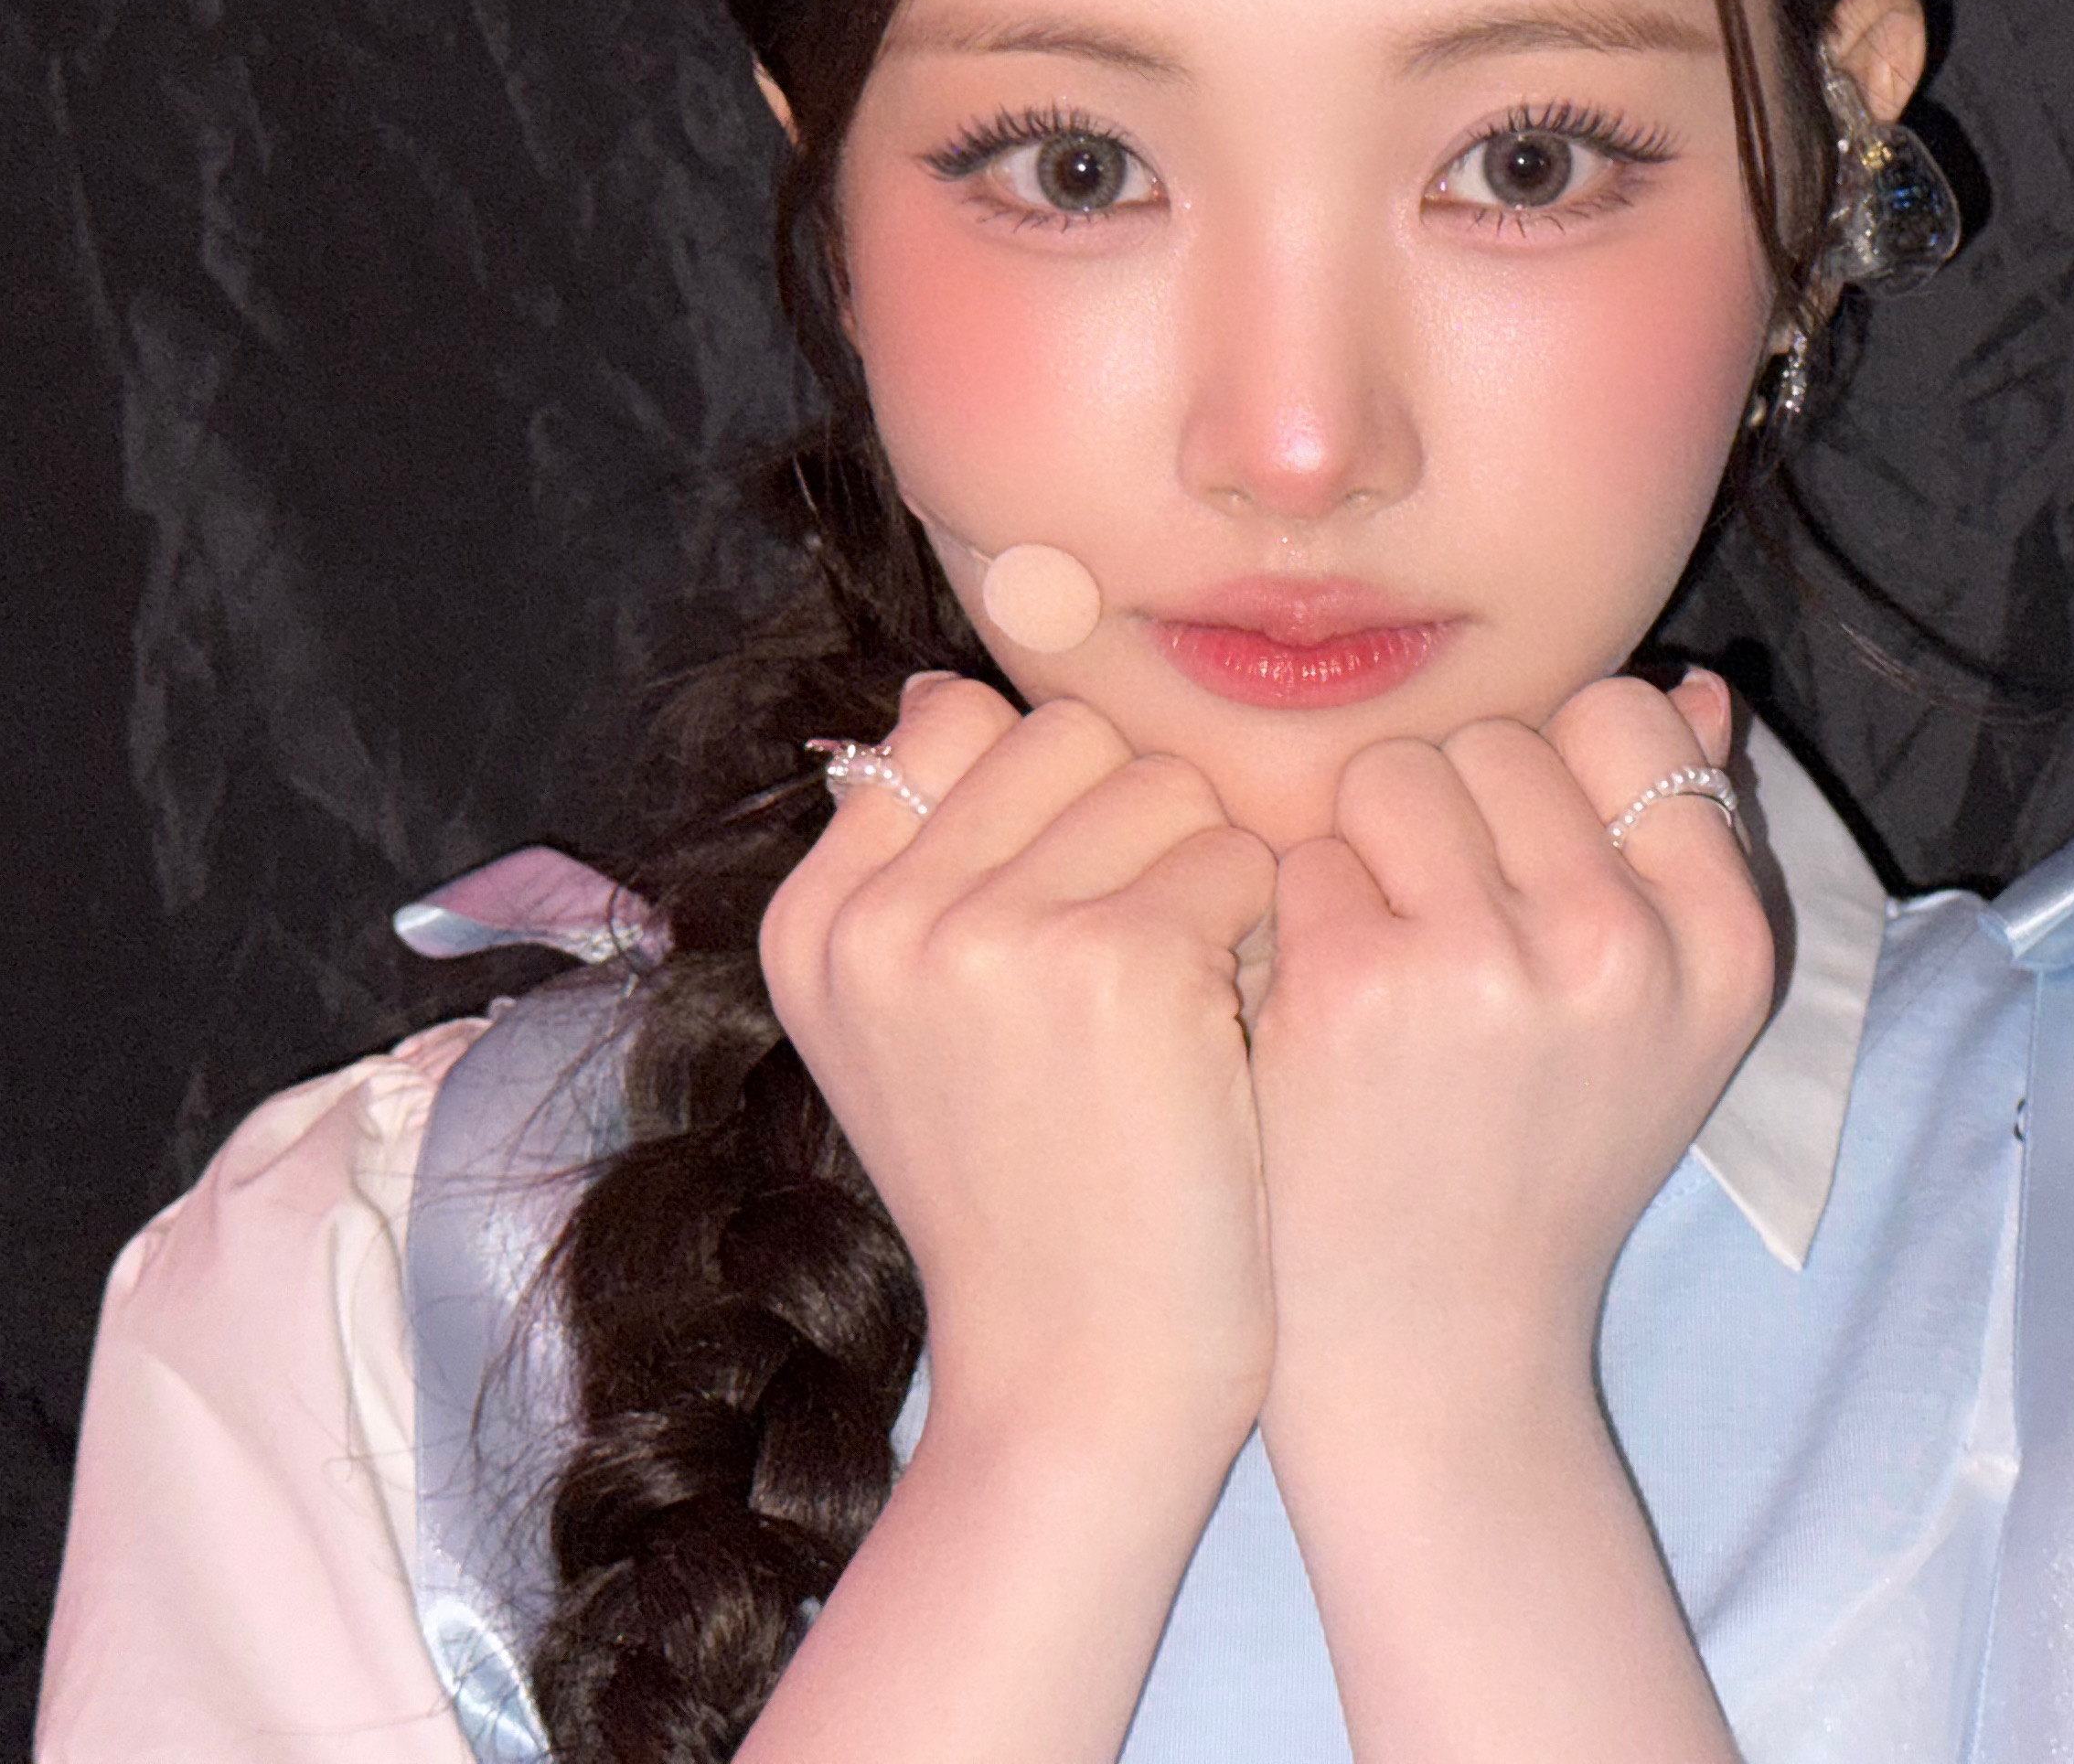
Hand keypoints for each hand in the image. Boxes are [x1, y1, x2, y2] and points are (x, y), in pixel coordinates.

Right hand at [759, 674, 1280, 1463]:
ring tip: (1176, 1018)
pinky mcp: (1117, 961)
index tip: (1064, 926)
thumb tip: (938, 693)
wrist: (1080, 1380)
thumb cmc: (1032, 1198)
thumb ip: (918, 867)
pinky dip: (1260, 937)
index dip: (1050, 806)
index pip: (952, 721)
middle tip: (1135, 979)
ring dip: (1205, 880)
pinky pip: (1241, 857)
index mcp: (813, 923)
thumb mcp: (911, 1030)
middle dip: (1131, 830)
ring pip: (1166, 785)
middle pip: (1068, 736)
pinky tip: (1223, 1043)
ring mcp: (990, 934)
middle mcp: (880, 917)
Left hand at [1246, 670, 1774, 1437]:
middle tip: (1452, 944)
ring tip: (1388, 966)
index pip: (1629, 717)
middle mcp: (1621, 946)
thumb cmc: (1540, 1159)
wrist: (1434, 1346)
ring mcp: (1485, 964)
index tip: (1534, 878)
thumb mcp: (1663, 1016)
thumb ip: (1685, 844)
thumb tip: (1699, 688)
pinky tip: (1325, 1016)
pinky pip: (1309, 854)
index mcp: (1721, 944)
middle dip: (1457, 815)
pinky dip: (1299, 922)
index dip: (1557, 778)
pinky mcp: (1353, 986)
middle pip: (1501, 737)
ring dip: (1370, 850)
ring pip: (1397, 771)